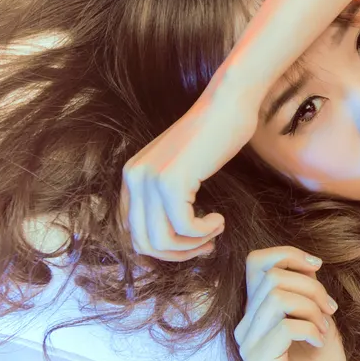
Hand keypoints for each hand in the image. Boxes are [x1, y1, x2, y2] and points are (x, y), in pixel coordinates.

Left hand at [119, 93, 257, 261]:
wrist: (227, 106)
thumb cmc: (213, 136)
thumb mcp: (180, 168)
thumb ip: (166, 195)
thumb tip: (171, 239)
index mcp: (132, 177)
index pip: (132, 232)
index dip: (163, 248)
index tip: (192, 244)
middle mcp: (134, 178)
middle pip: (144, 243)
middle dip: (177, 254)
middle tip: (205, 246)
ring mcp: (150, 180)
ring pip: (162, 241)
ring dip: (193, 245)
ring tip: (214, 233)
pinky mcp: (171, 182)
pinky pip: (186, 228)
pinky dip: (206, 231)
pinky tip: (219, 219)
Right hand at [236, 246, 347, 360]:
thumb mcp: (317, 317)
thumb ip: (305, 290)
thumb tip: (306, 261)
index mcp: (254, 313)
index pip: (256, 263)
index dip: (287, 255)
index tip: (317, 266)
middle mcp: (244, 327)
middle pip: (273, 278)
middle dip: (311, 287)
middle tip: (330, 311)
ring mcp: (247, 345)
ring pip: (278, 298)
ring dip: (312, 309)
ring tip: (324, 329)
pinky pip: (285, 326)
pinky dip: (311, 329)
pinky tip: (319, 342)